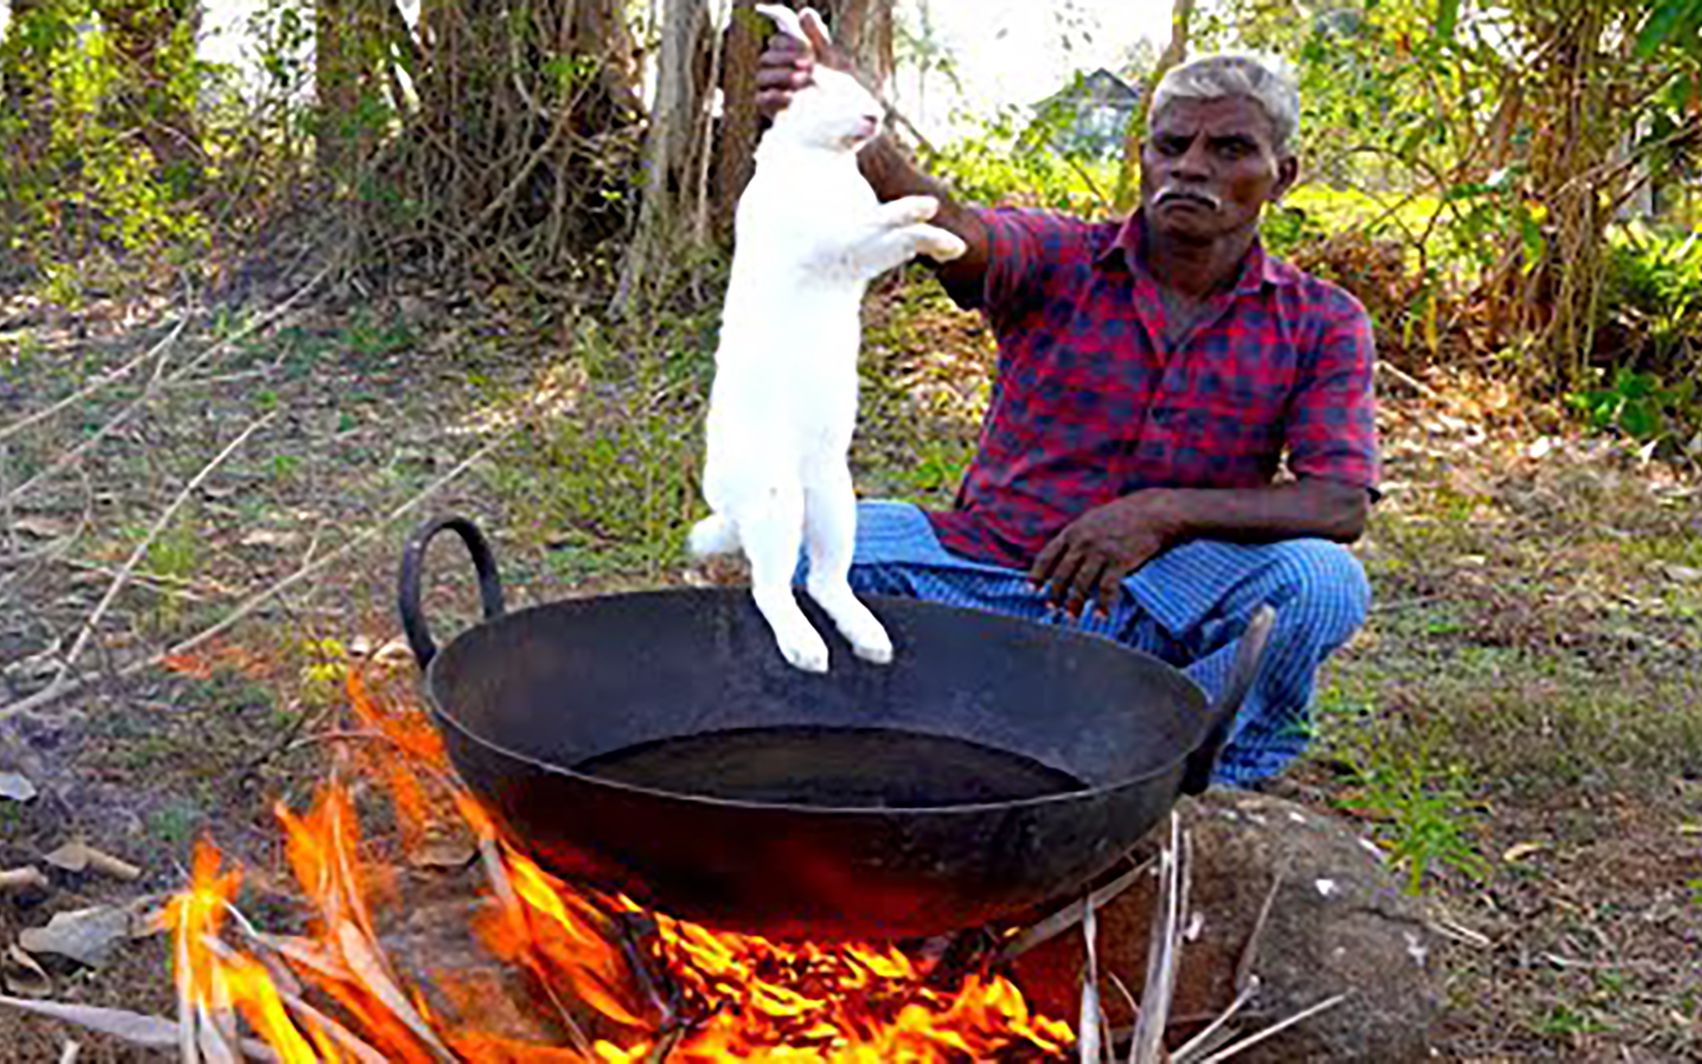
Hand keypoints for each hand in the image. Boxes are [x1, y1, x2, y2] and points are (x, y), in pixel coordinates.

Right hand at [754, 11, 844, 120]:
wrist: (846, 116)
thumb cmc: (839, 84)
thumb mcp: (830, 57)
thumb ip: (817, 35)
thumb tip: (804, 13)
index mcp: (788, 54)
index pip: (777, 41)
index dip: (790, 42)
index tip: (809, 49)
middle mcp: (776, 70)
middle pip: (767, 57)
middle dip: (786, 59)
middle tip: (809, 65)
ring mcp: (771, 90)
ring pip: (762, 76)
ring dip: (782, 75)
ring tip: (803, 80)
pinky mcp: (770, 110)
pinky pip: (761, 99)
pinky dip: (774, 96)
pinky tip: (792, 97)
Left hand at [1030, 493, 1181, 619]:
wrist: (1151, 512)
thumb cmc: (1121, 517)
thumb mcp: (1091, 521)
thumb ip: (1076, 537)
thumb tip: (1062, 556)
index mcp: (1072, 532)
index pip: (1047, 556)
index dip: (1037, 575)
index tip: (1031, 590)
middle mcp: (1082, 543)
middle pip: (1062, 574)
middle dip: (1055, 594)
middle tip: (1052, 608)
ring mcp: (1100, 552)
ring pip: (1080, 584)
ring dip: (1074, 603)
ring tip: (1071, 617)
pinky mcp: (1119, 561)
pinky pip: (1106, 588)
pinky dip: (1102, 604)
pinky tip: (1100, 615)